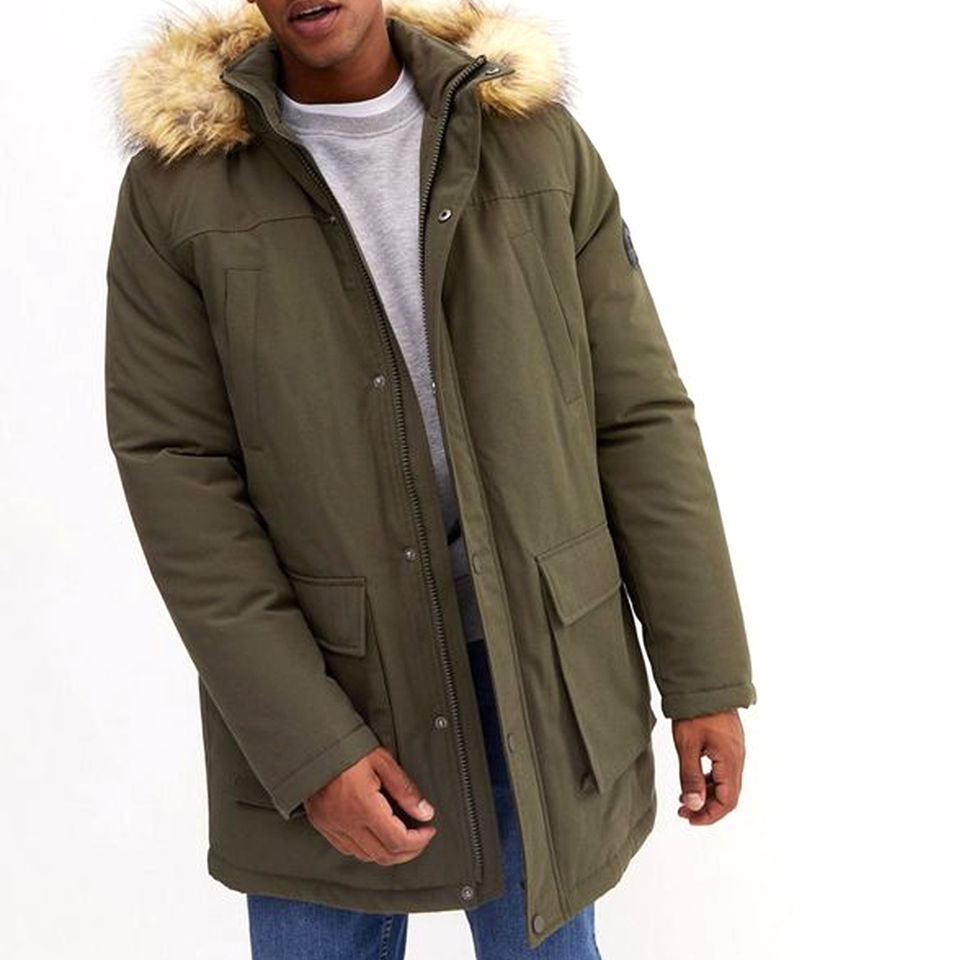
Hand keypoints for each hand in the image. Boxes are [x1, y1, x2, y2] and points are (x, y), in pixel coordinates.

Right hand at [304, 745, 436, 864]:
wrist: (313, 743)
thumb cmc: (347, 748)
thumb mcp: (383, 761)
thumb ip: (405, 790)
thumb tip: (424, 812)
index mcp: (363, 806)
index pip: (398, 840)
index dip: (419, 841)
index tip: (428, 831)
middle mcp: (346, 822)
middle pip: (384, 855)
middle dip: (408, 851)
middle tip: (420, 839)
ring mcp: (332, 826)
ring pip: (366, 856)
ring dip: (388, 853)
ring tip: (402, 839)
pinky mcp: (323, 825)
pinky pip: (348, 849)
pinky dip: (367, 850)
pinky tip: (375, 838)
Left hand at [672, 709, 745, 825]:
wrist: (706, 685)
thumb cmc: (695, 713)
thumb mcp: (687, 746)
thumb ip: (690, 777)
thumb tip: (694, 805)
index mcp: (730, 761)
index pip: (727, 801)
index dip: (710, 815)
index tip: (690, 819)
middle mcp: (737, 758)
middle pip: (728, 795)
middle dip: (707, 808)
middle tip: (684, 811)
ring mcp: (735, 750)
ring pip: (726, 784)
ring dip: (708, 795)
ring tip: (684, 798)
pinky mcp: (729, 744)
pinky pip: (723, 771)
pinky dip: (710, 781)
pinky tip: (694, 780)